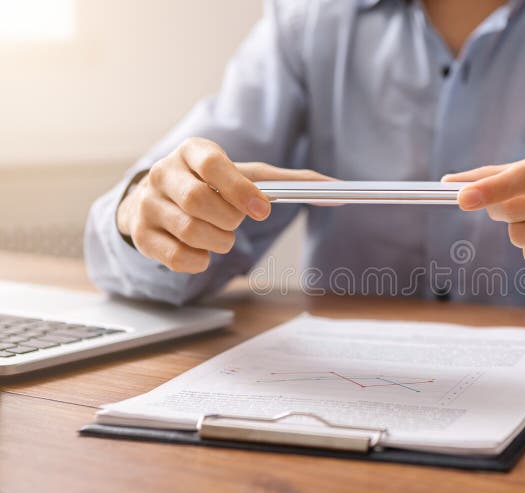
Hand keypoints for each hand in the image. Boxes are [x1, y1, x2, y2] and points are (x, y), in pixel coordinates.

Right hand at [116, 137, 332, 272]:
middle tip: (235, 224)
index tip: (262, 210)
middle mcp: (164, 173)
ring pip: (189, 231)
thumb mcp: (245, 176)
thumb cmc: (212, 186)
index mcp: (193, 151)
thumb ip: (288, 182)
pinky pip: (175, 256)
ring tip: (221, 237)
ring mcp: (147, 204)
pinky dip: (198, 261)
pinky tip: (201, 252)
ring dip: (218, 242)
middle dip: (229, 221)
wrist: (156, 199)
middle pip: (200, 202)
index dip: (240, 189)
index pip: (215, 164)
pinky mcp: (140, 234)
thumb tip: (337, 188)